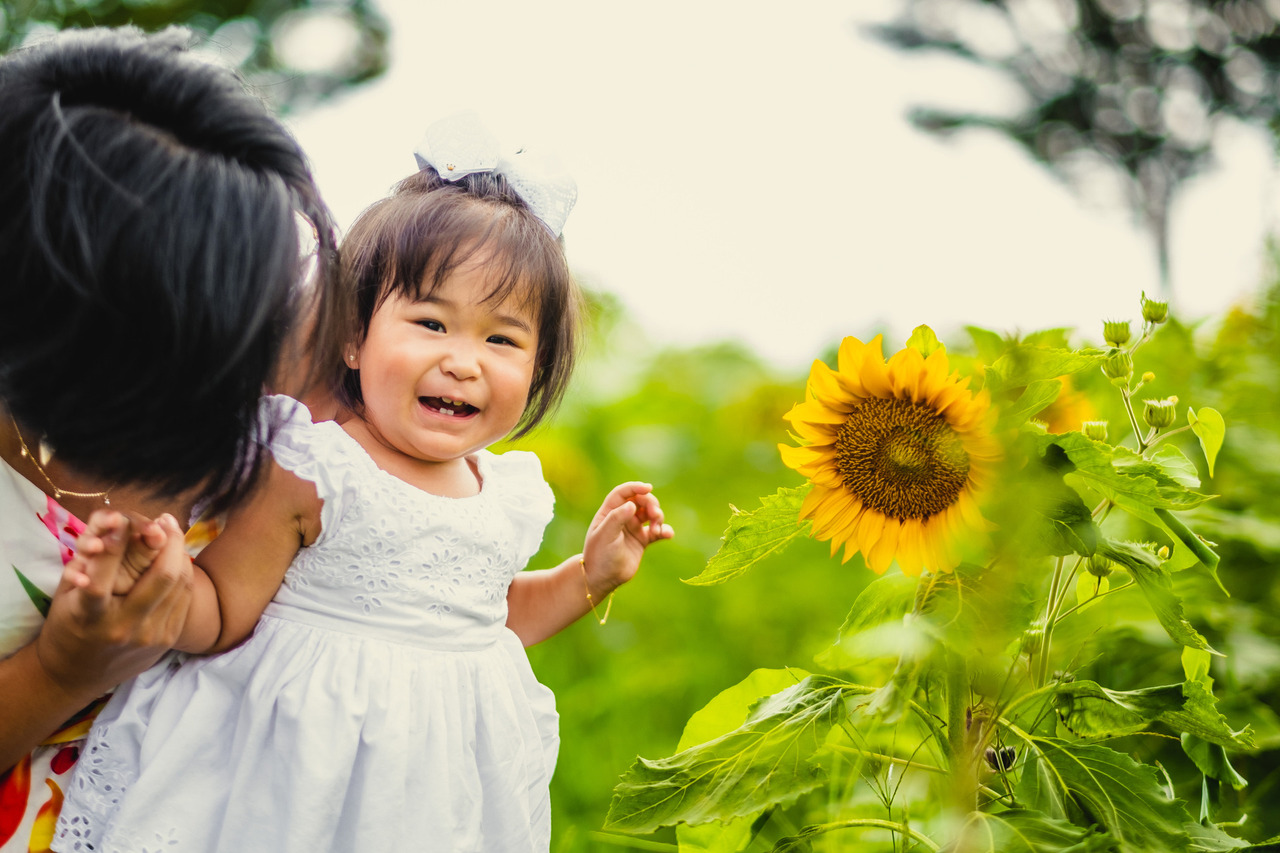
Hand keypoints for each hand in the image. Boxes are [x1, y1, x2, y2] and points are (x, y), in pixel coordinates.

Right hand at [35, 510, 192, 697]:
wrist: (76, 676)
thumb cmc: (68, 625)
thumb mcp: (66, 595)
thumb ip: (86, 562)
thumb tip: (112, 524)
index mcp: (89, 617)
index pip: (103, 575)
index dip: (115, 541)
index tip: (123, 517)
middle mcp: (123, 628)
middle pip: (162, 575)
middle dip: (170, 539)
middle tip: (164, 519)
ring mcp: (151, 637)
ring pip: (180, 583)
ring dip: (179, 552)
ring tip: (171, 532)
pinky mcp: (168, 641)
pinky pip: (185, 597)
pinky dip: (182, 573)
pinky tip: (175, 558)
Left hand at [582, 482, 673, 597]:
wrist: (603, 578)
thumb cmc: (599, 555)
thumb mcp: (604, 536)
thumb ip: (617, 518)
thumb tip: (632, 504)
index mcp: (609, 512)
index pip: (623, 493)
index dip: (635, 487)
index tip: (648, 488)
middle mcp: (622, 517)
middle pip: (640, 501)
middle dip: (651, 504)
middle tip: (655, 515)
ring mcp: (633, 528)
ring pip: (650, 514)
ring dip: (658, 517)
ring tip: (656, 530)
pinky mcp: (642, 540)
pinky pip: (657, 531)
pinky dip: (664, 530)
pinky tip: (668, 534)